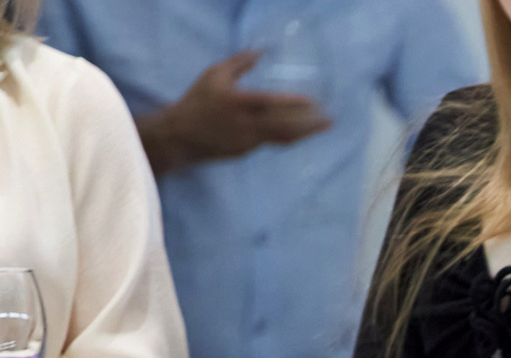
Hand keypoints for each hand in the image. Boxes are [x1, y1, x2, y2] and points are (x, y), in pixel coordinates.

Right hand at [135, 49, 328, 174]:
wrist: (181, 135)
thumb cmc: (198, 100)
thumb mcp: (214, 75)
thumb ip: (239, 63)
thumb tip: (260, 52)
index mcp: (236, 102)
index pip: (269, 103)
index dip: (292, 104)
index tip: (313, 102)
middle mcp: (245, 124)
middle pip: (283, 127)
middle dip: (309, 125)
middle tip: (329, 120)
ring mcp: (248, 141)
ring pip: (282, 138)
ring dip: (305, 133)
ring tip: (323, 126)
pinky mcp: (248, 152)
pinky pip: (273, 142)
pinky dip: (289, 136)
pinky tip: (302, 131)